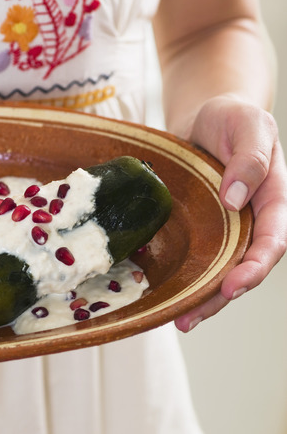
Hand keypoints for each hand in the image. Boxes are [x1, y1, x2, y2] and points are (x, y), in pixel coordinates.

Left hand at [174, 95, 286, 331]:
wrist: (206, 113)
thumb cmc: (233, 115)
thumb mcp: (248, 125)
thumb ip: (249, 158)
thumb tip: (236, 199)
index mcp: (272, 199)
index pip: (271, 241)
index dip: (255, 267)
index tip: (234, 285)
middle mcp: (248, 220)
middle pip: (241, 267)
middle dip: (220, 297)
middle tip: (190, 318)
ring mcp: (223, 226)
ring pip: (215, 269)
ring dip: (199, 297)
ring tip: (177, 321)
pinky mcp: (197, 226)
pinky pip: (192, 255)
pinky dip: (180, 275)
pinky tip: (161, 294)